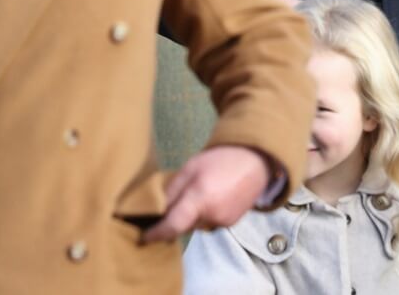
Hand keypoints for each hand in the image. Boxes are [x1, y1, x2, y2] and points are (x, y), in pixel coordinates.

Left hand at [142, 145, 271, 242]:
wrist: (255, 160)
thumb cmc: (220, 159)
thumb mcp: (190, 167)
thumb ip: (171, 190)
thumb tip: (154, 210)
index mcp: (200, 198)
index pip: (172, 225)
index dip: (156, 234)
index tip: (143, 238)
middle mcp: (212, 215)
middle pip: (183, 225)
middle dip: (174, 218)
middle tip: (170, 203)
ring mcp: (224, 221)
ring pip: (196, 224)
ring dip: (190, 215)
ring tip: (197, 194)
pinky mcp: (231, 223)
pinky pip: (209, 222)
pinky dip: (204, 214)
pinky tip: (211, 197)